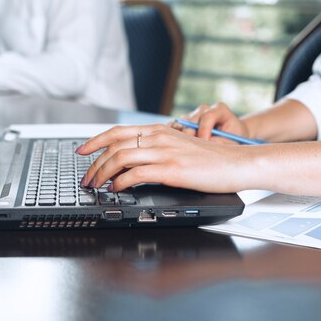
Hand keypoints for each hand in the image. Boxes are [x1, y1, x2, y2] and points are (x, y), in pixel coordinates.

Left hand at [76, 124, 250, 192]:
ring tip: (96, 185)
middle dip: (94, 162)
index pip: (118, 131)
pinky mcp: (172, 169)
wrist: (238, 163)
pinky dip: (120, 182)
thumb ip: (157, 149)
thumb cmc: (212, 159)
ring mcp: (165, 152)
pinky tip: (116, 189)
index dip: (95, 140)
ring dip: (102, 173)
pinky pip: (136, 173)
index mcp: (159, 130)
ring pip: (120, 158)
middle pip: (114, 145)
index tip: (82, 150)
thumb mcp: (180, 147)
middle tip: (86, 177)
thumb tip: (133, 162)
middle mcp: (159, 137)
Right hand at [170, 102, 249, 143]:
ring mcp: (191, 115)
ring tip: (184, 151)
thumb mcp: (233, 142)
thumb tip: (207, 143)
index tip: (205, 143)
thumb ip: (222, 142)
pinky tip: (175, 148)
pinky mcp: (182, 123)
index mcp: (219, 110)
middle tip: (192, 151)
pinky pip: (172, 128)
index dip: (205, 130)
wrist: (230, 138)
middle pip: (191, 120)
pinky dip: (172, 138)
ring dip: (180, 138)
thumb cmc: (233, 140)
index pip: (208, 116)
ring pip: (180, 124)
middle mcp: (203, 110)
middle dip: (191, 136)